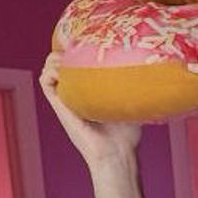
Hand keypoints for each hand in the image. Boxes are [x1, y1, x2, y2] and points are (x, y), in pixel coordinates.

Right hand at [39, 53, 140, 170]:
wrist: (117, 155)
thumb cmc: (126, 138)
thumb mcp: (132, 106)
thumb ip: (135, 92)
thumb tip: (151, 77)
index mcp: (89, 94)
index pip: (77, 69)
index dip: (76, 53)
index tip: (85, 43)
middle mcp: (76, 95)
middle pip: (60, 65)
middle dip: (65, 52)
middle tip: (77, 48)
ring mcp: (67, 100)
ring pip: (49, 71)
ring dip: (54, 59)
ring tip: (67, 57)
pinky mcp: (60, 107)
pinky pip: (46, 83)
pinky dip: (49, 72)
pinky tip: (62, 69)